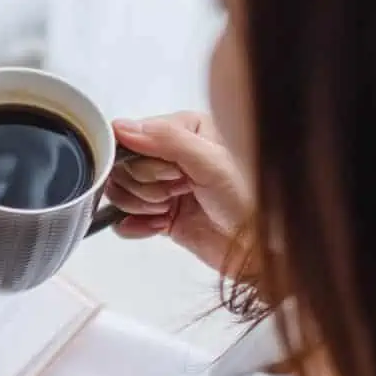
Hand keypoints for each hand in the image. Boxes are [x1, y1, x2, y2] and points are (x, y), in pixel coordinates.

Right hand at [106, 112, 250, 273]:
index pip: (132, 138)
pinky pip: (124, 217)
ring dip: (142, 206)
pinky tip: (160, 226)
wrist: (255, 247)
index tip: (172, 175)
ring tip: (170, 209)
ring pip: (120, 192)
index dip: (145, 162)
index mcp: (185, 129)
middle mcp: (171, 154)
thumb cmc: (249, 201)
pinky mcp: (159, 212)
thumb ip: (167, 139)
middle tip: (178, 192)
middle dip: (146, 186)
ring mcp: (163, 184)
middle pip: (123, 167)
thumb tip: (123, 128)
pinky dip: (137, 226)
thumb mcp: (211, 161)